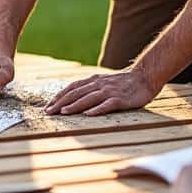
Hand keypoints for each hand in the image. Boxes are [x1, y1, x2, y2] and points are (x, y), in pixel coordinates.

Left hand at [43, 69, 157, 115]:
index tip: (47, 106)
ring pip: (88, 98)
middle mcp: (98, 84)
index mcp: (93, 81)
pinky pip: (107, 104)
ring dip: (75, 106)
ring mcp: (109, 91)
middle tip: (48, 112)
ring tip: (63, 112)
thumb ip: (90, 88)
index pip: (71, 88)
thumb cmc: (122, 83)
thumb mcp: (103, 82)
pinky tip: (88, 115)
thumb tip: (72, 97)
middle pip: (76, 93)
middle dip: (60, 103)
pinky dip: (97, 109)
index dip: (58, 96)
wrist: (144, 77)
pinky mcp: (120, 99)